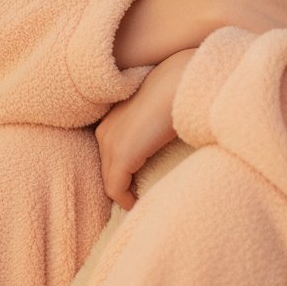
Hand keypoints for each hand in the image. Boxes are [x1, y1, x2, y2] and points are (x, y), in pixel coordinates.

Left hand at [95, 50, 192, 208]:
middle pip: (106, 168)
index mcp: (111, 118)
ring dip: (124, 192)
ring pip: (110, 180)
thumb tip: (157, 139)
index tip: (136, 182)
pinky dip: (126, 200)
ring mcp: (110, 143)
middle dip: (120, 184)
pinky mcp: (121, 156)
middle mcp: (104, 130)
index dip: (122, 170)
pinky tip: (138, 203)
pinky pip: (116, 189)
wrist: (182, 81)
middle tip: (137, 197)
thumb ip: (148, 127)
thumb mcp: (156, 110)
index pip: (110, 153)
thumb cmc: (177, 91)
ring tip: (140, 201)